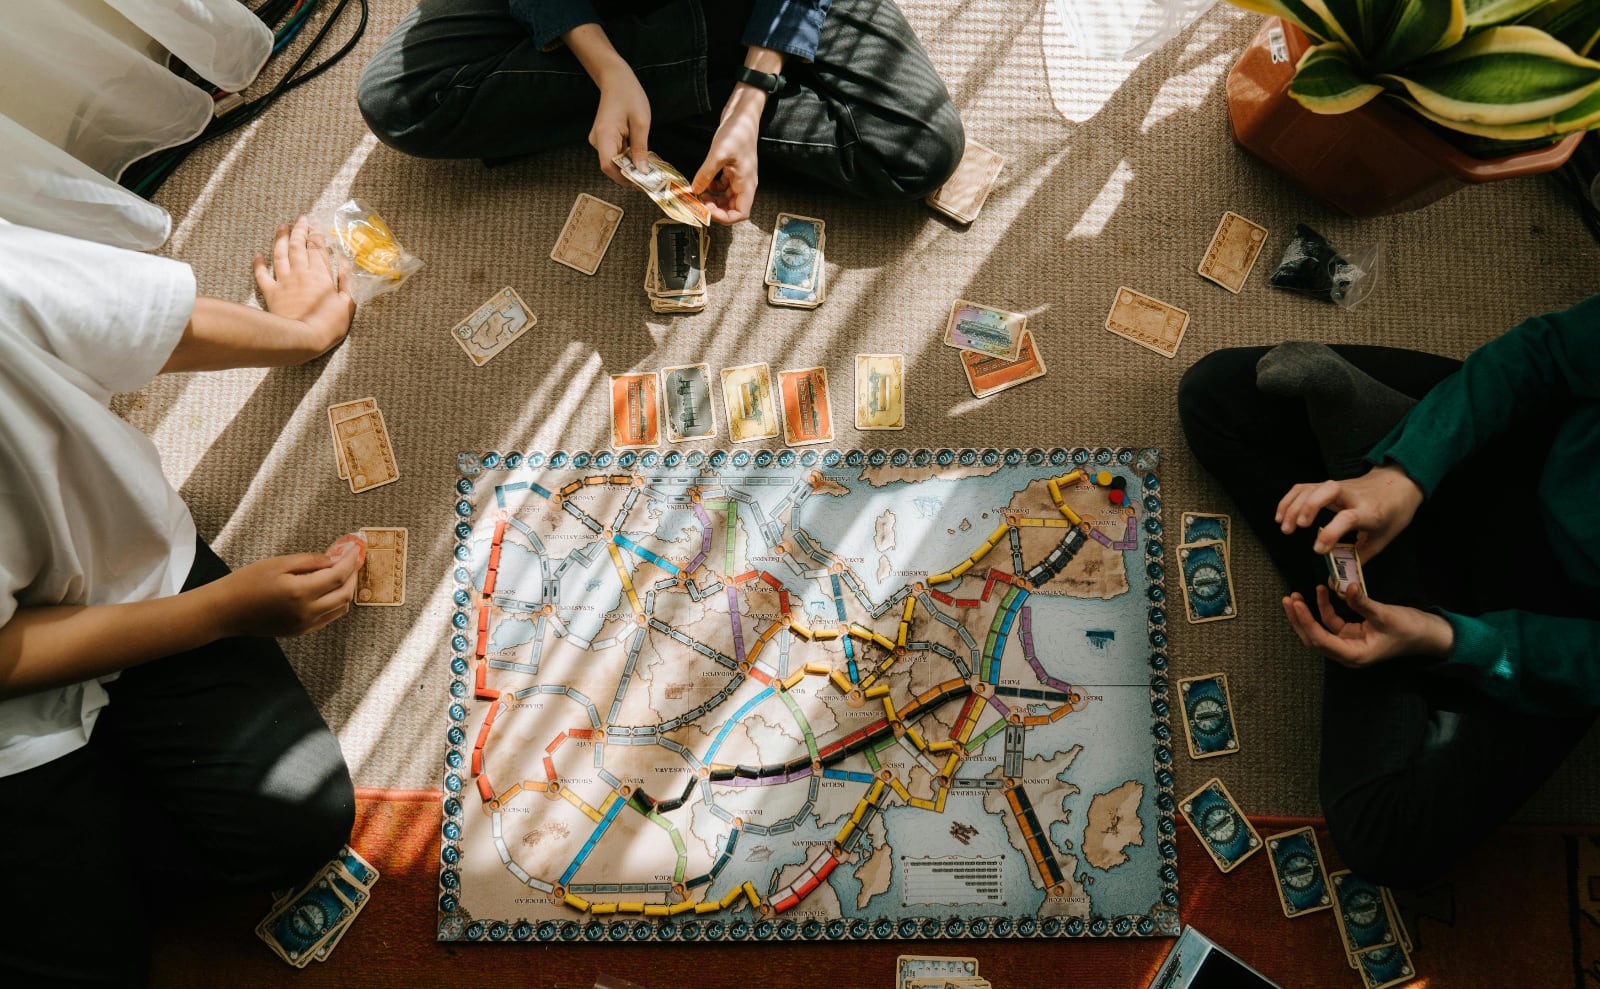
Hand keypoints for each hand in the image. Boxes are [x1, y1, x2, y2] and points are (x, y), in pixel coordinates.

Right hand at [208, 534, 365, 638]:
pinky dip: (335, 603)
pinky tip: (329, 589)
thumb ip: (310, 561)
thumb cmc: (246, 582)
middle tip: (351, 560)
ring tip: (341, 573)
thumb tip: (334, 559)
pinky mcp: (299, 632)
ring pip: (340, 608)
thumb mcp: (278, 563)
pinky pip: (328, 618)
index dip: (350, 562)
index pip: (338, 577)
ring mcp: (304, 625)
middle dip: (352, 575)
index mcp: (300, 593)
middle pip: (345, 594)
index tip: (354, 549)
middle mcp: (307, 612)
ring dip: (346, 590)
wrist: (225, 611)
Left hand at [253, 216, 353, 357]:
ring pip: (280, 254)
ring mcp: (284, 282)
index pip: (318, 248)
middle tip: (300, 218)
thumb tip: (345, 263)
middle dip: (300, 230)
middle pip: (299, 246)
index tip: (316, 223)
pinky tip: (258, 254)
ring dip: (281, 239)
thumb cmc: (329, 325)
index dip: (317, 234)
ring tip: (281, 226)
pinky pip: (262, 275)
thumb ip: (346, 282)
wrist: (301, 339)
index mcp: (321, 275)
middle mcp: (301, 273)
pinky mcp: (271, 293)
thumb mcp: (347, 304)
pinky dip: (259, 263)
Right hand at [591, 64, 650, 185]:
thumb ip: (640, 148)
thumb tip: (642, 171)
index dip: (624, 178)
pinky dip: (628, 158)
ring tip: (649, 169)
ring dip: (630, 167)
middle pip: (612, 167)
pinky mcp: (604, 139)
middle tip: (651, 179)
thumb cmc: (629, 95)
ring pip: (614, 161)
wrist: (615, 79)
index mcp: (604, 136)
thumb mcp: (641, 122)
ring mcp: (599, 140)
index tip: (642, 183)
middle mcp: (597, 140)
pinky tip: (641, 158)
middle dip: (630, 175)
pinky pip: (615, 154)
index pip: (608, 166)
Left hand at [692, 86, 763, 224]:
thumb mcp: (719, 154)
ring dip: (714, 200)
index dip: (725, 217)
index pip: (741, 212)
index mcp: (746, 183)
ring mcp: (739, 176)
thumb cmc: (738, 131)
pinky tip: (704, 183)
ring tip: (700, 194)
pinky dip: (713, 189)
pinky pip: (723, 187)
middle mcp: (744, 183)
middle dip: (716, 209)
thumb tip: (695, 190)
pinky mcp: (732, 169)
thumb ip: (706, 174)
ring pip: (727, 198)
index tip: (709, 211)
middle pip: (732, 208)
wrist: (742, 114)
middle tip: (700, 204)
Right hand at [1275, 464, 1423, 558]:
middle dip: (1309, 507)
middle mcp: (1352, 496)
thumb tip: (1336, 582)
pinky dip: (1288, 501)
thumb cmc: (1391, 515)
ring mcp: (1338, 488)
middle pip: (1328, 490)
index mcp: (1370, 512)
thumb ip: (1357, 560)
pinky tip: (1282, 517)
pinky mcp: (1326, 485)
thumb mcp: (1381, 540)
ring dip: (1293, 506)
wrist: (1397, 485)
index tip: (1318, 550)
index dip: (1331, 533)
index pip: (1348, 518)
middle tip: (1297, 528)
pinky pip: (1303, 488)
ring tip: (1285, 529)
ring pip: (1312, 487)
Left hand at [1282, 584, 1452, 667]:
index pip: (1322, 640)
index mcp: (1355, 654)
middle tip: (1288, 600)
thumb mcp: (1385, 615)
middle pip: (1314, 639)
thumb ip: (1362, 603)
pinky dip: (1324, 608)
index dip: (1307, 622)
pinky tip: (1321, 592)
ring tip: (1295, 596)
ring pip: (1320, 630)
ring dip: (1308, 614)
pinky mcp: (1352, 634)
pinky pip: (1332, 622)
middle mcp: (1348, 653)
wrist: (1428, 635)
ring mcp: (1349, 644)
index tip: (1297, 604)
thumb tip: (1346, 587)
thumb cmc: (1410, 629)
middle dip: (1299, 620)